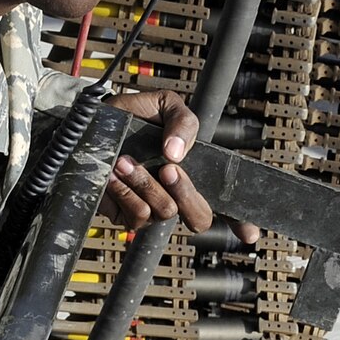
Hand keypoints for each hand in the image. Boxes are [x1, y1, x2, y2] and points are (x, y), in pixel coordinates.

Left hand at [103, 90, 260, 243]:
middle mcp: (176, 194)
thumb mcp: (165, 104)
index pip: (224, 203)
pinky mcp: (127, 215)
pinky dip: (125, 192)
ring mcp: (152, 208)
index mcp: (195, 171)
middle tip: (167, 168)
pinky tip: (113, 174)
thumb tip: (178, 153)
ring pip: (166, 213)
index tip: (250, 235)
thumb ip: (184, 122)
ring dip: (145, 184)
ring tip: (125, 161)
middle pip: (200, 217)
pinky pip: (136, 217)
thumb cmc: (130, 116)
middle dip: (186, 192)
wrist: (89, 123)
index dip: (240, 221)